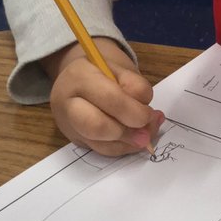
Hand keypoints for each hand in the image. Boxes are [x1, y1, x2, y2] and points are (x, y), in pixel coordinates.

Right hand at [43, 39, 163, 156]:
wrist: (76, 80)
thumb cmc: (102, 72)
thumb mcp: (121, 69)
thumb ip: (136, 87)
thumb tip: (149, 117)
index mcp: (79, 76)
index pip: (109, 98)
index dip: (135, 111)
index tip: (151, 114)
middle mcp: (69, 103)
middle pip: (96, 126)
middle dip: (128, 133)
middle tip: (146, 133)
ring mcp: (69, 125)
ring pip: (101, 145)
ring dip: (129, 144)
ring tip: (146, 135)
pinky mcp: (77, 140)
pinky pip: (103, 151)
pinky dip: (124, 148)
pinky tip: (136, 139)